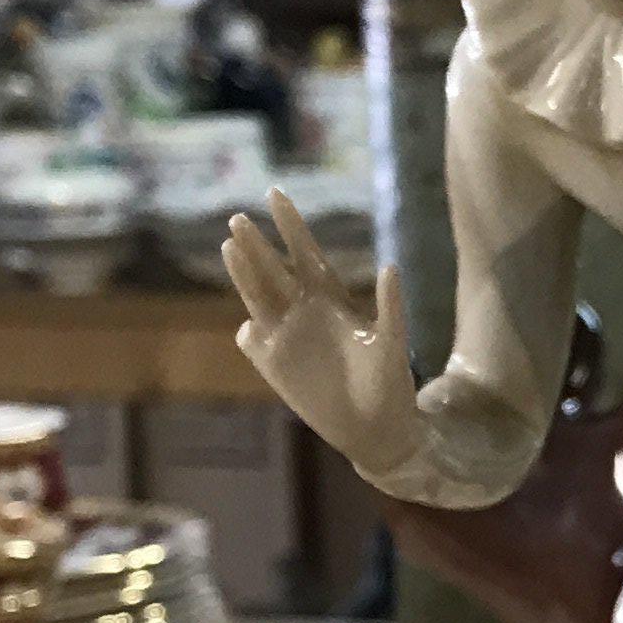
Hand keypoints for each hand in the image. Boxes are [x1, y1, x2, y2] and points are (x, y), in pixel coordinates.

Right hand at [224, 195, 433, 487]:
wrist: (376, 430)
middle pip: (274, 269)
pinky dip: (248, 331)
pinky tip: (249, 324)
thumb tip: (391, 266)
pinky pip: (251, 340)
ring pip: (257, 296)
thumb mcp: (393, 343)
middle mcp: (305, 311)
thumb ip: (391, 307)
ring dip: (244, 274)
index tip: (275, 193)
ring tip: (229, 247)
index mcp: (332, 298)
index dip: (290, 224)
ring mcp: (286, 336)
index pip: (305, 252)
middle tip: (238, 218)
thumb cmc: (390, 384)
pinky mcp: (273, 364)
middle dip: (258, 245)